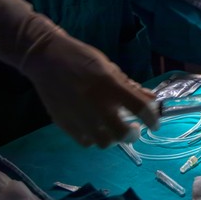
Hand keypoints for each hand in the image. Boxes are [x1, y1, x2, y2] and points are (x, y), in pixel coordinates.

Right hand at [23, 29, 158, 147]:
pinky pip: (86, 142)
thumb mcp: (110, 68)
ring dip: (113, 138)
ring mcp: (78, 115)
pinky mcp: (64, 123)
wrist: (46, 58)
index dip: (152, 119)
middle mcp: (94, 103)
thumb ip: (131, 87)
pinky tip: (96, 129)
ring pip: (104, 142)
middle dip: (133, 135)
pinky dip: (95, 139)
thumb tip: (152, 100)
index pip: (138, 107)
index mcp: (108, 85)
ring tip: (113, 129)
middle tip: (134, 129)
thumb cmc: (82, 59)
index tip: (154, 123)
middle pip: (121, 134)